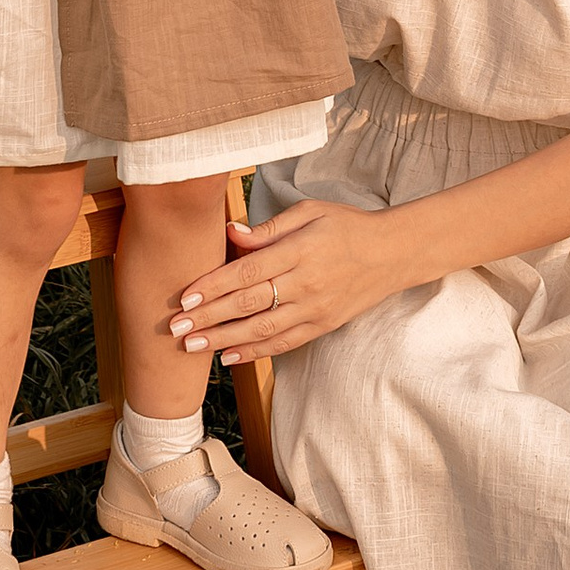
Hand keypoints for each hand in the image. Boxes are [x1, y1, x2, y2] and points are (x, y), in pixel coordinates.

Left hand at [176, 200, 412, 360]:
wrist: (392, 253)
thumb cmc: (346, 226)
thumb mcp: (311, 211)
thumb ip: (270, 227)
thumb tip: (232, 233)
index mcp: (300, 250)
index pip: (248, 272)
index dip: (214, 286)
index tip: (185, 296)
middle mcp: (306, 283)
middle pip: (249, 304)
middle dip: (208, 317)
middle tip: (177, 327)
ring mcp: (315, 308)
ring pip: (262, 330)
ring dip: (224, 340)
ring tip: (193, 346)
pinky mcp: (322, 325)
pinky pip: (284, 343)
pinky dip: (255, 353)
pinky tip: (228, 357)